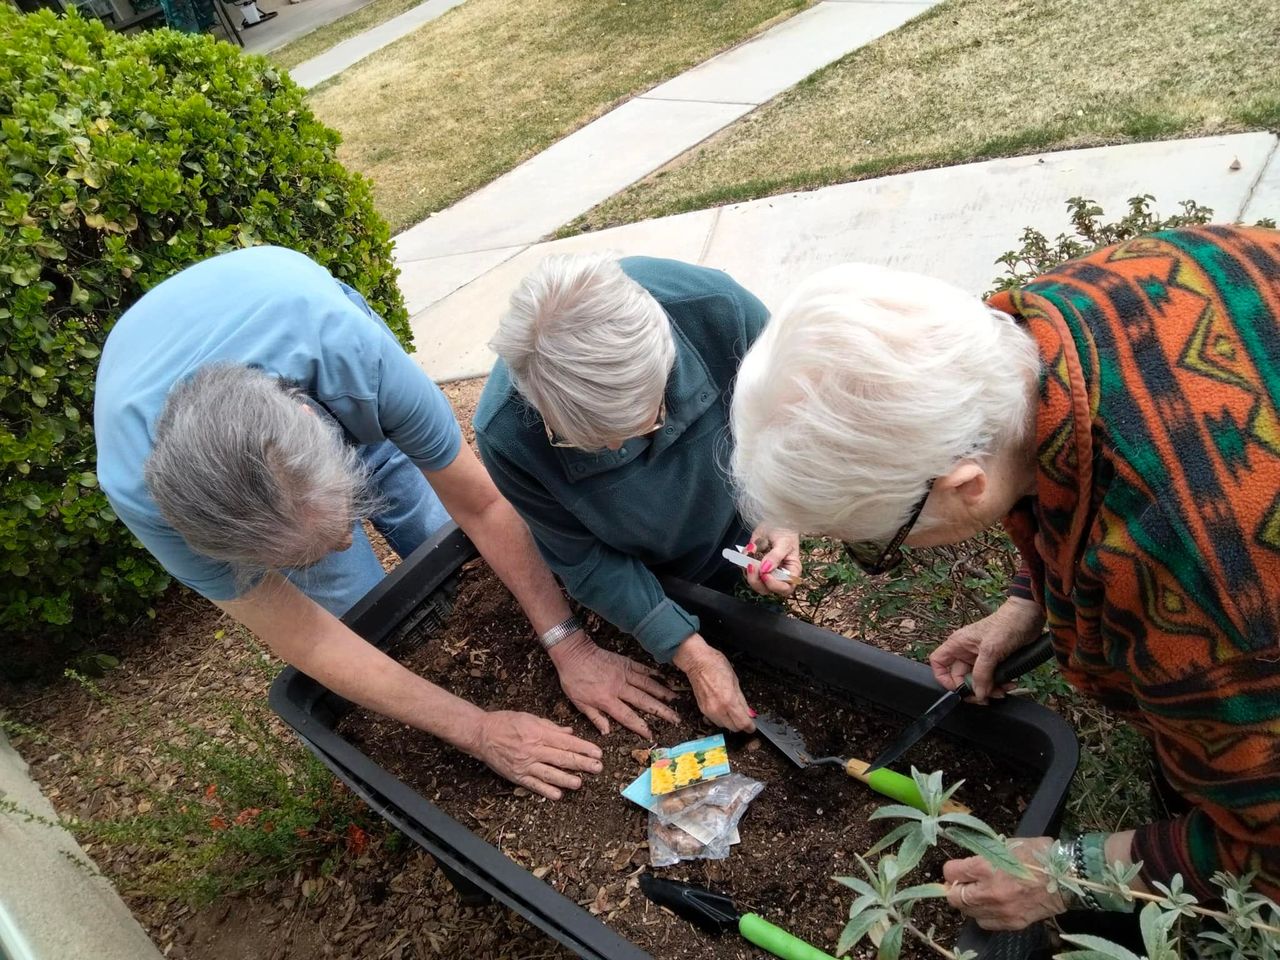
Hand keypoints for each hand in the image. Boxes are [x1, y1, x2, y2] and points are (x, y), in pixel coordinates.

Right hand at [469, 710, 603, 800]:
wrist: (481, 734)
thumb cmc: (506, 722)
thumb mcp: (530, 718)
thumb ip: (551, 727)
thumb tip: (570, 733)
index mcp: (539, 733)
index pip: (567, 742)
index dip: (584, 748)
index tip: (598, 753)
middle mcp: (534, 749)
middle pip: (562, 758)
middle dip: (582, 763)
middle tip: (598, 768)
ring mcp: (525, 764)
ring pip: (550, 774)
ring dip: (567, 779)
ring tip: (580, 783)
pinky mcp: (517, 775)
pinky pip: (534, 785)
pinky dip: (546, 791)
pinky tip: (558, 795)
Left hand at [549, 632, 679, 738]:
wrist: (573, 653)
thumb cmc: (573, 679)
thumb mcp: (578, 703)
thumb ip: (595, 717)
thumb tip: (607, 732)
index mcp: (607, 700)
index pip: (628, 717)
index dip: (640, 727)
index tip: (651, 734)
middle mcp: (619, 688)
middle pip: (645, 702)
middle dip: (662, 712)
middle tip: (676, 719)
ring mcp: (624, 673)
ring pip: (648, 685)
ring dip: (663, 693)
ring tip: (676, 700)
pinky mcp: (625, 662)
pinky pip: (642, 669)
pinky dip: (654, 674)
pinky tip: (664, 679)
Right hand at [672, 634, 753, 731]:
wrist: (697, 662)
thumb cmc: (715, 665)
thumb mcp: (735, 681)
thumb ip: (742, 701)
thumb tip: (749, 713)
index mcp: (728, 700)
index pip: (742, 723)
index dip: (750, 726)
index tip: (752, 725)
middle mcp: (718, 709)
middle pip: (734, 728)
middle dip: (741, 724)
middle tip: (745, 717)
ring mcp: (709, 710)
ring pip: (724, 726)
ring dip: (731, 722)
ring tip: (734, 711)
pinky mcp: (702, 709)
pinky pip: (715, 720)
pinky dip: (722, 718)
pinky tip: (724, 709)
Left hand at [742, 526, 801, 597]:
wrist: (775, 520)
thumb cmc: (785, 531)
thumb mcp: (784, 542)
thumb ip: (775, 556)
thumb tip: (765, 569)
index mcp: (791, 572)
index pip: (785, 588)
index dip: (774, 585)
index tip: (765, 574)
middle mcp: (778, 575)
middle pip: (766, 589)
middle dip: (756, 580)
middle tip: (751, 565)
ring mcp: (765, 572)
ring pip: (754, 582)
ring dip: (748, 571)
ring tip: (750, 552)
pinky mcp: (755, 566)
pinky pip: (746, 570)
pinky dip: (743, 561)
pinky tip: (749, 549)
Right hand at [930, 597, 1044, 700]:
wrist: (1028, 617)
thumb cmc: (1007, 624)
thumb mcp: (990, 651)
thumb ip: (982, 674)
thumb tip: (978, 694)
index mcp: (958, 644)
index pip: (938, 662)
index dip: (944, 678)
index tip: (958, 690)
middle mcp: (966, 651)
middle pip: (960, 677)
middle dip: (974, 689)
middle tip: (986, 697)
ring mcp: (980, 657)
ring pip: (978, 680)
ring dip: (990, 689)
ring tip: (1002, 690)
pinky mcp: (994, 661)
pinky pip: (992, 678)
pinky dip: (999, 684)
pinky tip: (1009, 683)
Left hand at [944, 837, 1064, 930]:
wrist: (1068, 878)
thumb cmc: (1039, 855)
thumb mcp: (1007, 844)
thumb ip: (984, 853)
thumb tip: (967, 862)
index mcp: (986, 867)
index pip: (951, 873)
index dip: (952, 870)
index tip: (956, 869)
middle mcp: (990, 892)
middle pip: (954, 897)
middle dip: (955, 889)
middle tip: (963, 883)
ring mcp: (1001, 910)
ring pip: (968, 913)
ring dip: (970, 903)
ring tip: (979, 894)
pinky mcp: (1012, 923)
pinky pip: (986, 923)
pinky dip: (984, 914)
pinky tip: (992, 904)